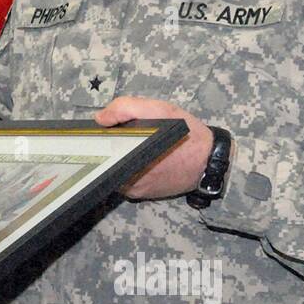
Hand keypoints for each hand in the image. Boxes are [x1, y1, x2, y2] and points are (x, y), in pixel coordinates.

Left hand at [94, 96, 214, 199]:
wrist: (209, 160)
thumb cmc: (185, 133)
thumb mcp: (159, 109)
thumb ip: (126, 108)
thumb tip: (100, 118)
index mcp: (129, 157)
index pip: (98, 150)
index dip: (94, 138)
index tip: (95, 130)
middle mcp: (128, 178)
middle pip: (103, 160)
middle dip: (106, 147)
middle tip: (115, 135)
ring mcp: (134, 189)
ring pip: (112, 170)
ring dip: (116, 158)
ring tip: (126, 144)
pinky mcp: (141, 195)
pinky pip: (124, 180)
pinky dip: (126, 167)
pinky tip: (135, 156)